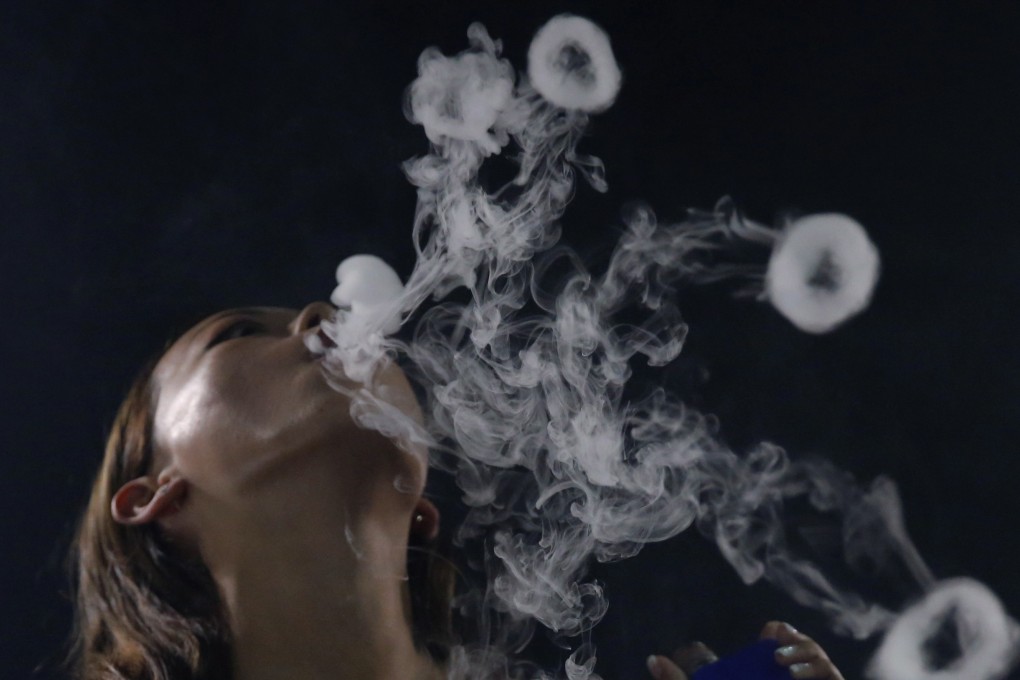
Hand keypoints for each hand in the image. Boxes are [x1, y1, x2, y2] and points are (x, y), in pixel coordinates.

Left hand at [645, 621, 844, 679]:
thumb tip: (654, 658)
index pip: (784, 647)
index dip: (783, 634)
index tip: (771, 633)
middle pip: (811, 655)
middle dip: (801, 644)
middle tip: (775, 650)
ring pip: (825, 668)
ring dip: (809, 657)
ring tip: (783, 664)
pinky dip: (818, 673)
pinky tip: (794, 677)